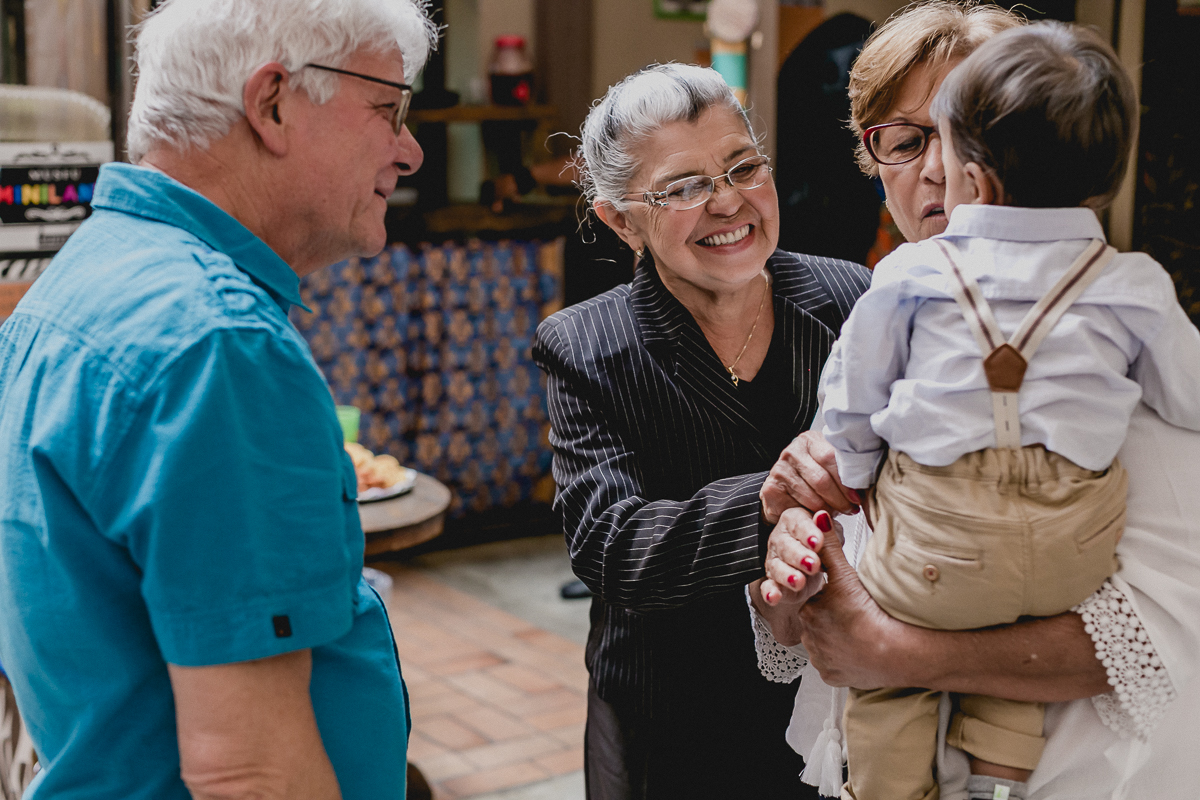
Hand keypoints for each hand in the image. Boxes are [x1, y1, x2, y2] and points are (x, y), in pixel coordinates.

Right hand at [760, 431, 860, 522]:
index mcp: (811, 440)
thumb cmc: (816, 481)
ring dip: (827, 509)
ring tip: (836, 513)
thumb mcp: (834, 470)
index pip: (830, 457)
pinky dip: (811, 515)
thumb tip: (868, 483)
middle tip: (850, 509)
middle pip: (821, 479)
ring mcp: (779, 469)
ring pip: (811, 496)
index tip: (857, 496)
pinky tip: (818, 516)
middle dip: (839, 498)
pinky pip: (797, 506)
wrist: (788, 492)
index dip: (846, 480)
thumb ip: (847, 472)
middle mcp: (792, 451)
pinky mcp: (771, 488)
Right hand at [761, 507, 832, 609]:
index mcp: (795, 521)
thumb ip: (830, 531)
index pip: (799, 524)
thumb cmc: (825, 546)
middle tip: (813, 564)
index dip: (808, 533)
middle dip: (799, 556)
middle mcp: (781, 539)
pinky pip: (768, 586)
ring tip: (799, 581)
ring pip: (777, 566)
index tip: (818, 542)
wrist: (818, 566)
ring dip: (787, 575)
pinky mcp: (773, 582)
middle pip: (786, 545)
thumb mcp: (833, 537)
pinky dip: (770, 592)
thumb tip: (823, 518)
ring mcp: (775, 560)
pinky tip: (774, 597)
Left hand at [797, 530, 906, 689]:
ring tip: (859, 633)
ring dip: (838, 640)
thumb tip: (817, 516)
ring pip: (825, 645)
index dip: (831, 599)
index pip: (814, 602)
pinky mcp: (832, 676)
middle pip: (818, 624)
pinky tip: (859, 652)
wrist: (895, 652)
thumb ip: (829, 546)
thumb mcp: (846, 575)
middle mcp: (810, 638)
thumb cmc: (871, 614)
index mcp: (809, 612)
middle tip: (855, 616)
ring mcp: (821, 659)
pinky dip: (845, 660)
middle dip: (833, 619)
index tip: (848, 602)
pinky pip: (835, 666)